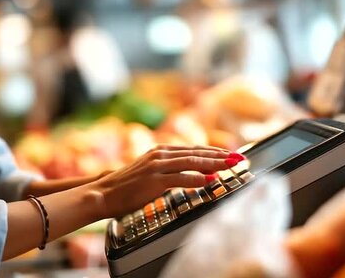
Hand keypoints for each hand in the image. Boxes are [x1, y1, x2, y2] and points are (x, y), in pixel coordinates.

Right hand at [88, 145, 240, 218]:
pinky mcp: (154, 180)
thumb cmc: (128, 188)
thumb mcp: (151, 174)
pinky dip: (196, 178)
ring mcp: (157, 166)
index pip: (193, 150)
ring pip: (192, 162)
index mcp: (160, 151)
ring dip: (214, 164)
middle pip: (197, 153)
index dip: (214, 152)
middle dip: (220, 156)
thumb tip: (199, 176)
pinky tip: (209, 180)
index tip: (231, 155)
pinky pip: (180, 178)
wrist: (105, 193)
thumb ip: (173, 172)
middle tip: (239, 158)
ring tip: (231, 166)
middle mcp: (160, 154)